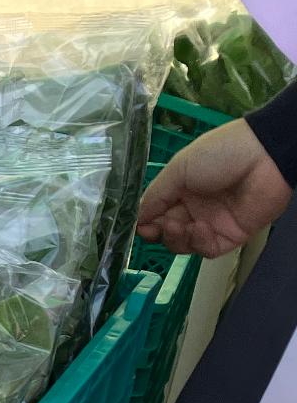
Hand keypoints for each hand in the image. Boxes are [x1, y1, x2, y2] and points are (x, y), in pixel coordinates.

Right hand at [137, 119, 292, 258]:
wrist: (264, 155)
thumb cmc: (220, 153)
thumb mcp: (179, 168)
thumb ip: (156, 195)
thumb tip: (138, 219)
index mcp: (182, 190)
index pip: (157, 214)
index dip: (147, 223)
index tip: (141, 226)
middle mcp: (196, 208)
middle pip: (168, 232)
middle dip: (159, 233)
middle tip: (157, 227)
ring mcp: (213, 223)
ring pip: (184, 245)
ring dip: (176, 239)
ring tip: (179, 225)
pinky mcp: (231, 235)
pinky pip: (207, 249)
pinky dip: (198, 243)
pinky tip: (200, 228)